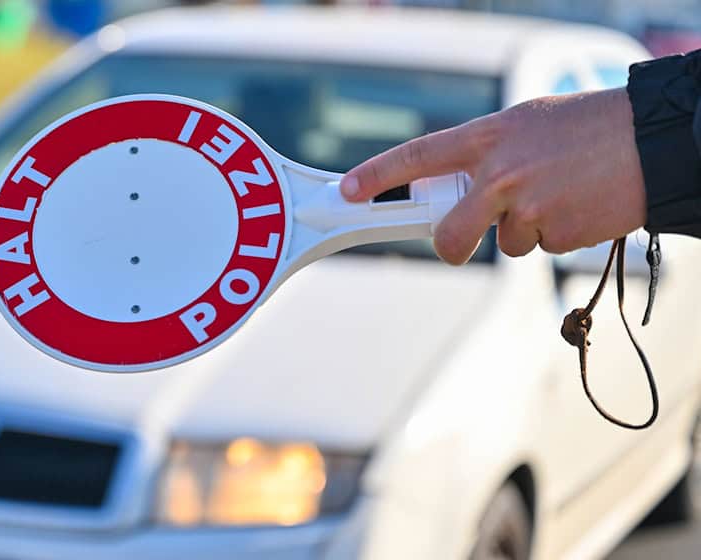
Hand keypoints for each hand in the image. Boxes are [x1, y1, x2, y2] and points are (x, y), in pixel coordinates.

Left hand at [340, 88, 646, 264]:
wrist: (651, 141)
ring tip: (558, 196)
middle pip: (451, 233)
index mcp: (488, 138)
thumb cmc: (589, 126)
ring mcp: (526, 207)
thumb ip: (488, 152)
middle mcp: (500, 174)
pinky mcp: (555, 234)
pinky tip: (577, 206)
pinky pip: (541, 247)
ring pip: (505, 242)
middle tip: (458, 243)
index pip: (417, 156)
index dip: (377, 175)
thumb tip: (458, 183)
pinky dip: (555, 234)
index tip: (348, 191)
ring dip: (524, 230)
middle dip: (451, 247)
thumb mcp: (527, 124)